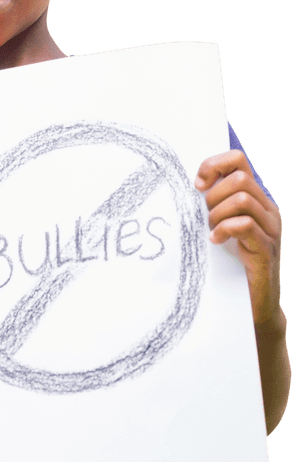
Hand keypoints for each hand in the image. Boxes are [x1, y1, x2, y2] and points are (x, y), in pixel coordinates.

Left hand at [195, 150, 281, 324]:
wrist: (257, 301)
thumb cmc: (235, 263)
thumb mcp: (222, 226)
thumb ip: (214, 205)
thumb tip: (191, 186)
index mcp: (257, 198)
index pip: (238, 160)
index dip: (214, 165)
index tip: (198, 186)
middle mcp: (268, 208)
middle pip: (240, 178)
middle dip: (214, 196)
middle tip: (207, 218)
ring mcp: (270, 228)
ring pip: (242, 198)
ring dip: (218, 214)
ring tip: (212, 231)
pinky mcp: (266, 248)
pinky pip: (245, 225)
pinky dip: (224, 230)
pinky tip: (216, 241)